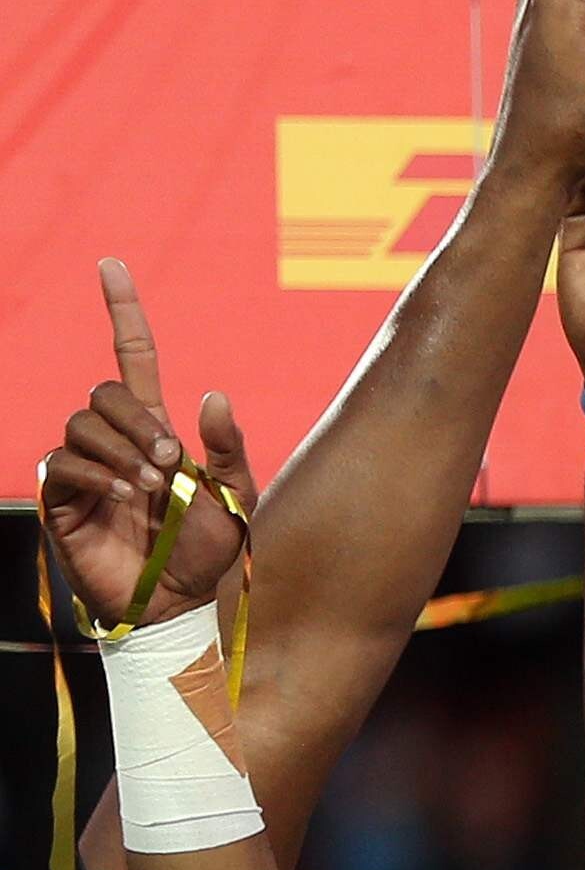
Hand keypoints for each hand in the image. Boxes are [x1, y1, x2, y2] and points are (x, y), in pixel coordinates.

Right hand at [36, 263, 250, 631]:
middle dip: (137, 420)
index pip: (133, 357)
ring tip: (150, 488)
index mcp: (156, 430)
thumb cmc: (206, 551)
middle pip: (105, 391)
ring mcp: (84, 466)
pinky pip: (62, 462)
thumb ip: (229, 448)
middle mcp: (115, 440)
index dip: (123, 312)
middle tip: (169, 462)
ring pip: (82, 422)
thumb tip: (210, 393)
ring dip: (121, 450)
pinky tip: (123, 497)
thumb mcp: (237, 498)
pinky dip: (96, 474)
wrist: (180, 603)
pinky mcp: (61, 497)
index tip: (111, 266)